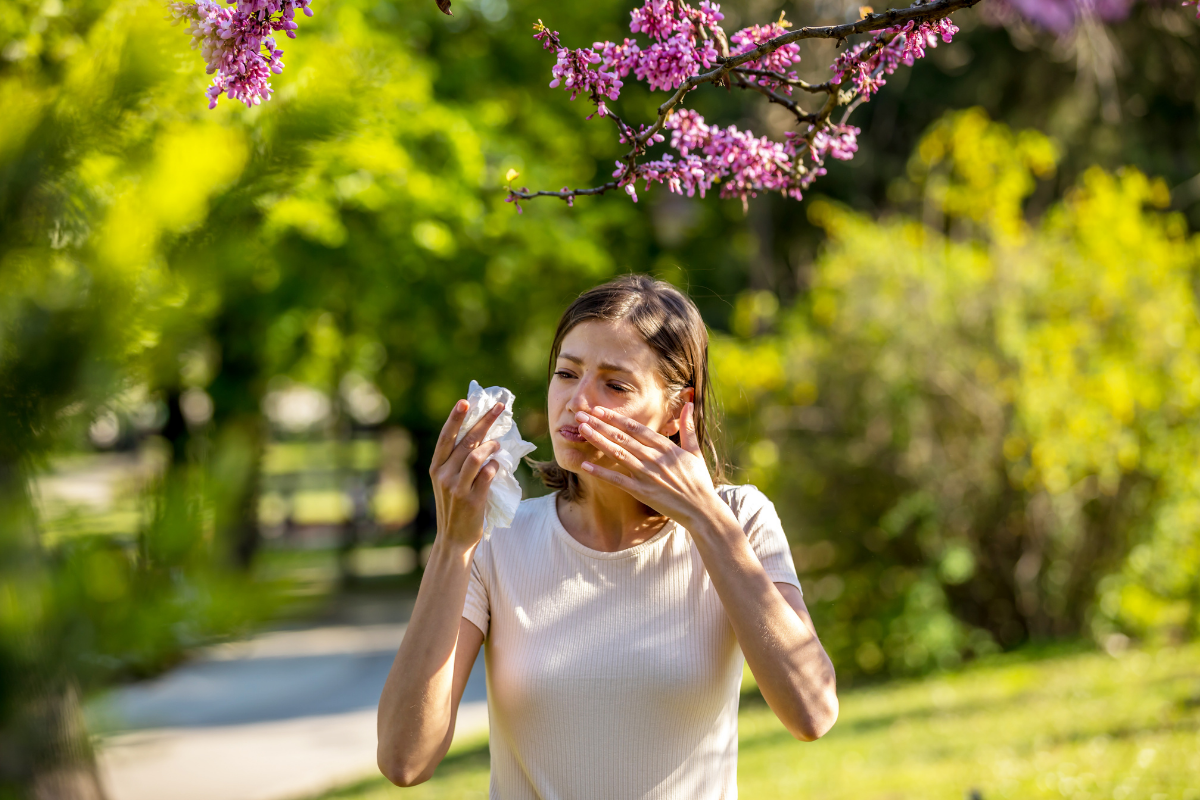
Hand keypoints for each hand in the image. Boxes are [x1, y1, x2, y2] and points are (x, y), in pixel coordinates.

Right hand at [429, 399, 504, 549]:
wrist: (453, 539)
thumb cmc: (455, 507)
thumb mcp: (448, 482)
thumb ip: (457, 462)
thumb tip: (480, 436)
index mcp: (436, 467)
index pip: (445, 437)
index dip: (455, 418)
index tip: (466, 401)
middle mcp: (443, 475)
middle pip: (466, 441)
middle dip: (485, 421)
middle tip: (500, 408)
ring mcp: (457, 487)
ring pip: (476, 456)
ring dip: (492, 446)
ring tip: (498, 444)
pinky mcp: (472, 499)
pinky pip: (487, 474)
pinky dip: (494, 466)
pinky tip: (497, 465)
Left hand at [576, 402, 720, 530]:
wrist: (701, 509)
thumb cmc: (698, 480)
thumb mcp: (695, 451)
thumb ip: (688, 427)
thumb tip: (690, 403)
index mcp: (665, 447)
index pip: (636, 428)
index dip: (616, 418)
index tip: (600, 409)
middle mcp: (654, 458)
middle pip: (622, 437)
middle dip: (600, 424)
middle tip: (581, 415)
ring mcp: (646, 475)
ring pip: (618, 454)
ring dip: (598, 441)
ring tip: (582, 430)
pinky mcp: (642, 492)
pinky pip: (617, 480)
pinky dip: (601, 472)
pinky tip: (585, 465)